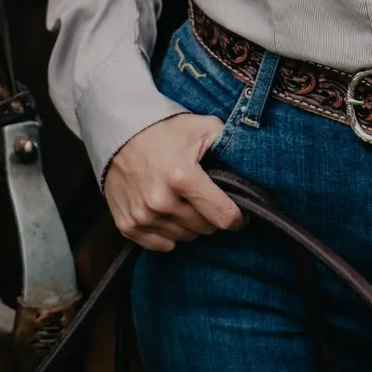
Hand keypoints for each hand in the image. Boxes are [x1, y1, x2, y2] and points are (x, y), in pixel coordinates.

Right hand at [103, 113, 245, 251]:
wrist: (119, 133)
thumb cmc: (164, 130)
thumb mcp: (202, 127)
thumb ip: (229, 144)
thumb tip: (252, 164)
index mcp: (183, 177)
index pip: (223, 217)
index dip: (238, 219)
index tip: (241, 216)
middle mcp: (161, 201)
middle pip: (204, 229)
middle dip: (211, 217)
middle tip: (206, 199)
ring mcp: (142, 215)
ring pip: (184, 238)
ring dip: (189, 224)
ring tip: (185, 202)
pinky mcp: (127, 225)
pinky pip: (160, 245)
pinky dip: (168, 234)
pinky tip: (168, 214)